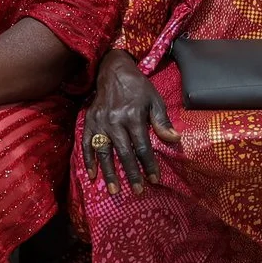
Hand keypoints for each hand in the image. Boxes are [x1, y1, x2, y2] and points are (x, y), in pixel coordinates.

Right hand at [81, 49, 177, 192]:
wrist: (113, 71)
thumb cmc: (138, 87)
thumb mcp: (154, 100)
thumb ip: (162, 121)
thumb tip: (175, 139)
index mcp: (133, 116)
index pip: (142, 146)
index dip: (148, 164)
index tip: (154, 180)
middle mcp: (115, 121)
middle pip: (124, 152)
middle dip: (131, 174)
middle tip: (137, 191)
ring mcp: (100, 122)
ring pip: (104, 151)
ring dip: (109, 172)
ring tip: (114, 190)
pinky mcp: (89, 122)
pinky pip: (86, 144)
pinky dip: (88, 160)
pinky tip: (92, 176)